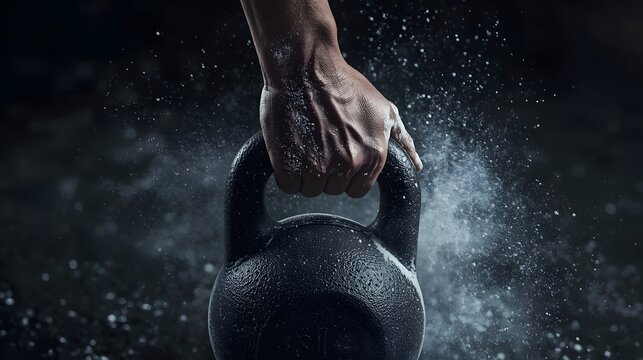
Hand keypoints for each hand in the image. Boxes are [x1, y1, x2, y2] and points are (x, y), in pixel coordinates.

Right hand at [260, 55, 421, 197]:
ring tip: (304, 143)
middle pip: (333, 188)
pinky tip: (289, 148)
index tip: (337, 155)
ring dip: (304, 173)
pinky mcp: (289, 165)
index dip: (346, 173)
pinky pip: (288, 186)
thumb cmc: (341, 83)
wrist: (305, 67)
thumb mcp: (382, 108)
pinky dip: (286, 172)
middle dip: (325, 171)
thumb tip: (416, 165)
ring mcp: (317, 166)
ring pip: (309, 189)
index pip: (358, 189)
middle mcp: (349, 163)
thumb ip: (401, 139)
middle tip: (318, 142)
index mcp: (373, 154)